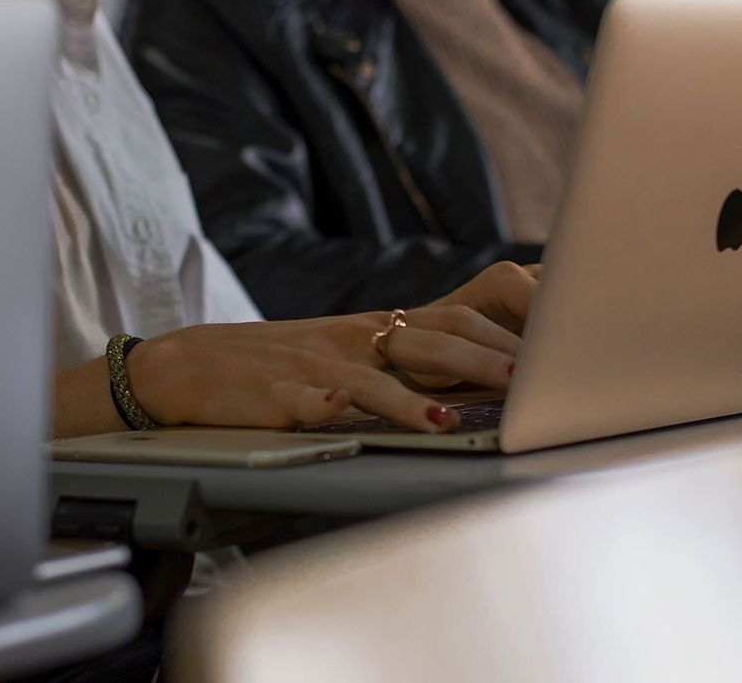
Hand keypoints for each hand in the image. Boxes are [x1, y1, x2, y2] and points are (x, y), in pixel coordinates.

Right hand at [124, 262, 539, 432]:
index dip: (501, 334)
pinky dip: (329, 406)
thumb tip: (488, 376)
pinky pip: (308, 401)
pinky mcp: (277, 397)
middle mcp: (356, 342)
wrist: (195, 365)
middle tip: (523, 380)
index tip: (547, 349)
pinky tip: (342, 411)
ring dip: (412, 401)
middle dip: (478, 361)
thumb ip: (415, 360)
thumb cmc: (286, 364)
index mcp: (380, 330)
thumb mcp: (354, 352)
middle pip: (427, 343)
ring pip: (374, 379)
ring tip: (447, 421)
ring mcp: (317, 367)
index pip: (454, 320)